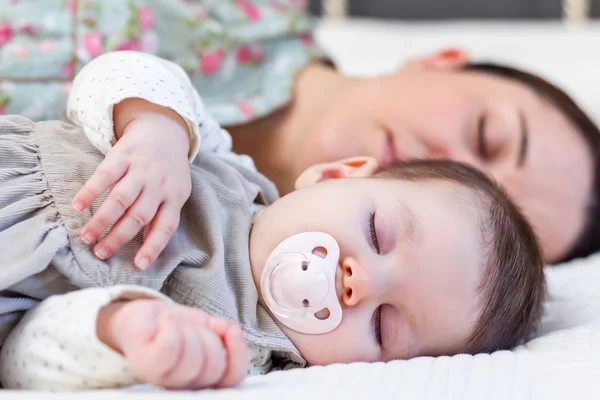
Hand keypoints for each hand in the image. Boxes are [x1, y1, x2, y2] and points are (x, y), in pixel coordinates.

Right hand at [72, 102, 191, 268]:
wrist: (163, 130)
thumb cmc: (168, 171)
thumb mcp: (176, 192)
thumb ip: (163, 216)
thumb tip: (148, 248)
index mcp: (175, 197)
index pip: (166, 226)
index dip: (153, 246)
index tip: (139, 265)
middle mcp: (159, 184)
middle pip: (138, 216)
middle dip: (118, 237)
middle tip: (100, 253)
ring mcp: (140, 169)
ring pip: (120, 199)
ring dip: (101, 220)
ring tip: (86, 237)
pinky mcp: (123, 155)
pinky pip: (105, 175)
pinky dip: (90, 191)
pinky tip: (77, 206)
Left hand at [97, 300, 248, 389]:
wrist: (140, 319)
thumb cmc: (173, 326)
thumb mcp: (206, 327)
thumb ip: (225, 334)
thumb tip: (233, 332)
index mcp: (203, 378)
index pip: (233, 377)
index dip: (238, 354)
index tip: (232, 332)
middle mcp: (183, 385)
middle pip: (214, 365)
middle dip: (209, 337)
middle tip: (194, 329)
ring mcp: (163, 378)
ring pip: (193, 355)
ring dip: (189, 330)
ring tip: (177, 326)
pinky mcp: (145, 365)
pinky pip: (170, 346)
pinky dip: (172, 326)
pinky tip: (166, 322)